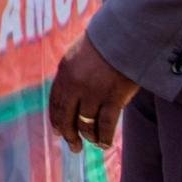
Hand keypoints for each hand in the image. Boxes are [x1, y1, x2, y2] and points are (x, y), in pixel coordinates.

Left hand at [47, 35, 138, 153]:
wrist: (126, 34)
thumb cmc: (105, 43)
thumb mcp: (79, 54)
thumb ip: (72, 73)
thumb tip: (70, 95)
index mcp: (65, 71)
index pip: (55, 102)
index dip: (56, 120)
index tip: (58, 132)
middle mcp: (75, 84)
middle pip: (67, 117)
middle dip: (69, 134)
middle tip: (74, 147)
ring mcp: (93, 92)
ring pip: (86, 123)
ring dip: (89, 136)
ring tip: (93, 142)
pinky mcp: (113, 98)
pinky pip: (105, 125)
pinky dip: (104, 137)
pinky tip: (105, 143)